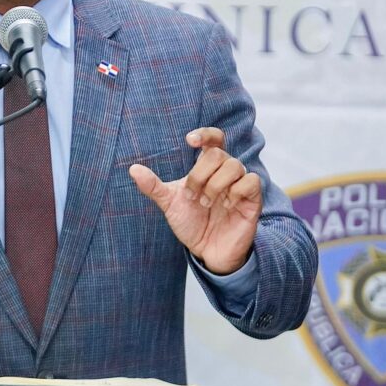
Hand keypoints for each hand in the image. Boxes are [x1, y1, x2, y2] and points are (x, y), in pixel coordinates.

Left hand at [129, 127, 261, 274]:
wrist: (207, 252)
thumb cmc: (191, 223)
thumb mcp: (170, 204)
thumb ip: (153, 186)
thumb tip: (133, 169)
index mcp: (207, 167)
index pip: (214, 138)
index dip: (205, 134)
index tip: (189, 141)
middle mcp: (225, 172)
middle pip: (218, 154)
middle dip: (200, 175)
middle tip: (192, 196)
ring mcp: (240, 185)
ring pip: (234, 166)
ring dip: (215, 185)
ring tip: (206, 204)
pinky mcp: (252, 200)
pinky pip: (252, 181)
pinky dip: (236, 191)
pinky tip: (227, 206)